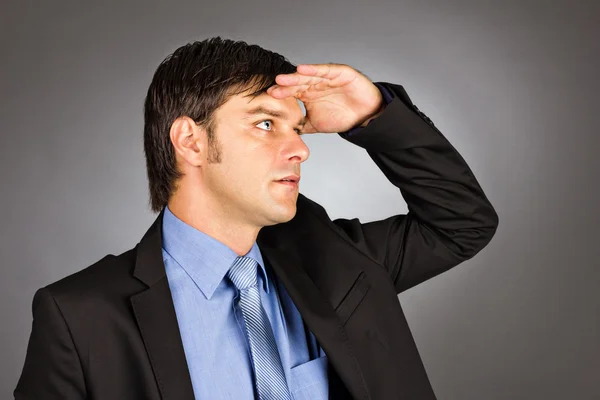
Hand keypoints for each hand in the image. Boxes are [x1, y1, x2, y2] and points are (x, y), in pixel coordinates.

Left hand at [266, 63, 383, 133]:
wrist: (366, 116)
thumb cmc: (342, 117)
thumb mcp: (316, 125)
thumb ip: (302, 126)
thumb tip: (285, 134)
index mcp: (308, 94)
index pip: (291, 92)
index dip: (281, 93)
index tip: (269, 96)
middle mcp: (315, 83)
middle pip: (297, 83)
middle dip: (285, 86)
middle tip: (273, 88)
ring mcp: (326, 76)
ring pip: (308, 75)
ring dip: (295, 77)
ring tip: (282, 79)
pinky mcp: (339, 72)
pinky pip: (325, 70)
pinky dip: (314, 69)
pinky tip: (302, 69)